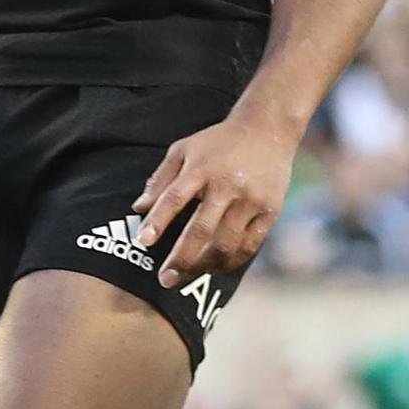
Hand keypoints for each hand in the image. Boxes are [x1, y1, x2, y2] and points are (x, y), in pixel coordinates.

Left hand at [132, 112, 300, 290]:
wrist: (268, 129)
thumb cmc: (218, 141)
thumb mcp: (184, 149)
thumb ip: (160, 178)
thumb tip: (138, 209)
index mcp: (202, 168)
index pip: (175, 198)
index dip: (158, 221)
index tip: (143, 242)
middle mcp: (228, 186)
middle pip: (202, 230)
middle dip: (181, 259)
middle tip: (165, 280)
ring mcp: (251, 200)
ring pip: (226, 244)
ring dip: (205, 265)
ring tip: (188, 276)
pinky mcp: (270, 211)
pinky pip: (249, 245)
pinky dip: (231, 262)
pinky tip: (215, 269)